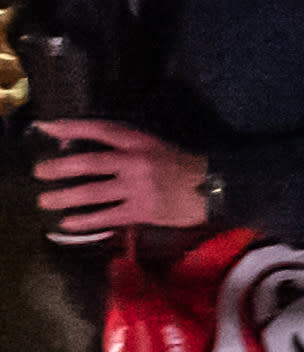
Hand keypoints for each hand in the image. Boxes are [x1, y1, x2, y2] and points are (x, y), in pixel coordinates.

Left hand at [35, 119, 214, 240]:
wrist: (216, 189)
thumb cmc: (183, 167)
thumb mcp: (155, 147)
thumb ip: (124, 148)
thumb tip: (81, 151)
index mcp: (140, 142)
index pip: (100, 129)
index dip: (72, 127)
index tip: (47, 127)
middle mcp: (136, 162)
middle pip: (89, 163)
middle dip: (60, 168)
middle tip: (39, 171)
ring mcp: (138, 188)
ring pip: (93, 192)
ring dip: (65, 197)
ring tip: (45, 200)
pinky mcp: (142, 210)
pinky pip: (107, 216)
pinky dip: (85, 221)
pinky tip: (68, 224)